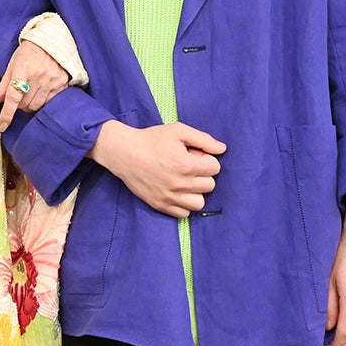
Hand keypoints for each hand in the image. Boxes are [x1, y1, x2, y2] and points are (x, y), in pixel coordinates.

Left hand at [0, 39, 71, 131]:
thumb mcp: (13, 63)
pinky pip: (50, 102)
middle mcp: (39, 76)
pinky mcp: (62, 84)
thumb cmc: (29, 52)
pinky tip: (41, 92)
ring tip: (30, 95)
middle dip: (19, 105)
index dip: (7, 114)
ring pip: (37, 106)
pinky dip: (43, 102)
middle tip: (19, 97)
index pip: (13, 97)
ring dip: (30, 105)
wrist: (52, 41)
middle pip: (25, 105)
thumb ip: (4, 83)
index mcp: (23, 69)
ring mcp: (52, 80)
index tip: (3, 126)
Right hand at [90, 120, 225, 217]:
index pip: (215, 168)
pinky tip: (177, 192)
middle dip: (203, 174)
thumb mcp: (178, 131)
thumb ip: (203, 139)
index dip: (206, 159)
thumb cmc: (151, 139)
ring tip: (185, 182)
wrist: (123, 152)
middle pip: (210, 186)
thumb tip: (222, 149)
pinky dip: (184, 204)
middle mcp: (179, 184)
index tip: (193, 155)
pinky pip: (184, 214)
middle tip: (188, 167)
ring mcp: (169, 197)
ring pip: (200, 203)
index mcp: (185, 164)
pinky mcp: (160, 205)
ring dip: (196, 192)